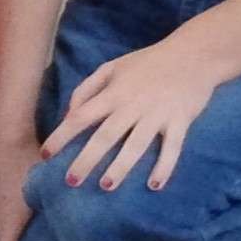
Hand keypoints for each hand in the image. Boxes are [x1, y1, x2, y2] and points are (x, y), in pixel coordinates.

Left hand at [46, 38, 227, 191]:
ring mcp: (157, 114)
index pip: (81, 116)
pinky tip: (155, 185)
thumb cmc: (148, 63)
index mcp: (113, 92)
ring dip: (121, 166)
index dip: (62, 135)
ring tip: (107, 185)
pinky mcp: (180, 121)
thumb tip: (69, 113)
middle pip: (106, 136)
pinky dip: (165, 166)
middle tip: (71, 181)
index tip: (45, 154)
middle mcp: (132, 105)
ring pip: (136, 144)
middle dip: (87, 159)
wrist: (194, 55)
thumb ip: (88, 88)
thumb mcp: (112, 67)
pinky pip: (172, 148)